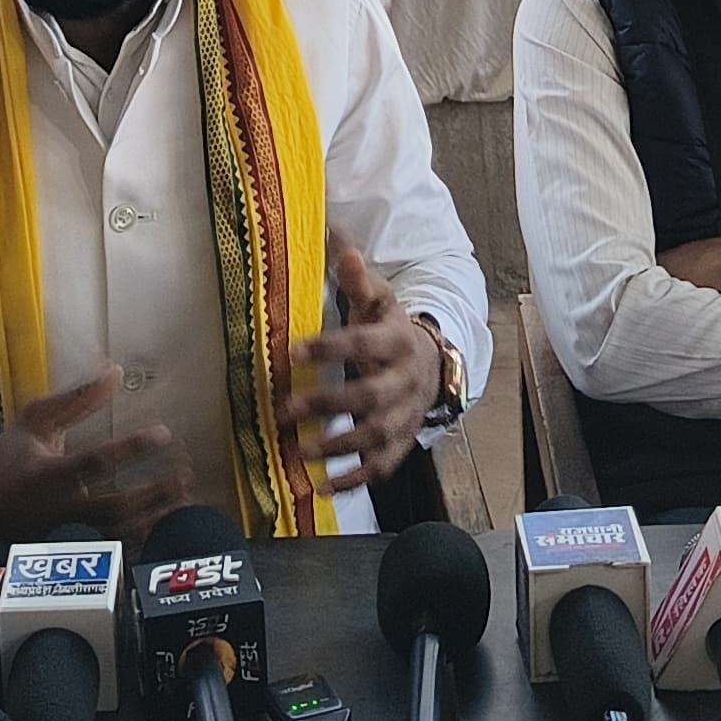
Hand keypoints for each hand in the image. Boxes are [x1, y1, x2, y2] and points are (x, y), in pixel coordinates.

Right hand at [0, 368, 191, 542]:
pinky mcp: (69, 556)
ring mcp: (65, 538)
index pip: (96, 461)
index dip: (132, 448)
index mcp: (48, 474)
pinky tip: (165, 524)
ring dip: (155, 517)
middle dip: (154, 492)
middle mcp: (58, 510)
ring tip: (183, 497)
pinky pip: (112, 554)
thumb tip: (115, 371)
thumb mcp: (36, 420)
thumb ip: (77, 399)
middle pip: (115, 507)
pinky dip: (142, 541)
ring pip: (118, 536)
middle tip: (184, 473)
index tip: (163, 433)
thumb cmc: (8, 457)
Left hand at [275, 244, 437, 495]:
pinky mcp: (402, 443)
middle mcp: (404, 381)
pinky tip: (322, 487)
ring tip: (300, 452)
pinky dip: (355, 480)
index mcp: (397, 340)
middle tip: (285, 409)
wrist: (434, 365)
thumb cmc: (390, 329)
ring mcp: (405, 416)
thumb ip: (355, 277)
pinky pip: (382, 466)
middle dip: (329, 404)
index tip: (294, 351)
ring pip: (376, 436)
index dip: (332, 348)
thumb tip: (334, 233)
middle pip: (370, 396)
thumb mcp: (378, 300)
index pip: (365, 343)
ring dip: (338, 447)